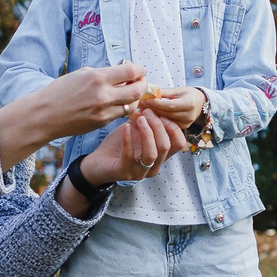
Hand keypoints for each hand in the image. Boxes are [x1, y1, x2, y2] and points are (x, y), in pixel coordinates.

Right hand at [0, 63, 150, 167]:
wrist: (44, 115)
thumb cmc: (60, 91)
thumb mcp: (81, 74)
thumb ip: (104, 73)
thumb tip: (123, 72)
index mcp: (97, 78)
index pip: (131, 71)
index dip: (140, 70)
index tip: (140, 69)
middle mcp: (103, 95)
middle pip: (137, 90)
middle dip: (143, 84)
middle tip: (141, 81)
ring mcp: (104, 112)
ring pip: (132, 105)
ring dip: (135, 98)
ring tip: (130, 92)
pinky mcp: (102, 123)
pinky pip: (120, 114)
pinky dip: (123, 107)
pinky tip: (118, 103)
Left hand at [56, 110, 186, 215]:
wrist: (97, 162)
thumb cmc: (118, 146)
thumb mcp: (136, 130)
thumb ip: (147, 121)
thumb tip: (152, 103)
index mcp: (160, 156)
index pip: (179, 143)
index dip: (173, 126)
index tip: (161, 112)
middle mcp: (153, 166)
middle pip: (166, 145)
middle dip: (158, 125)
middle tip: (147, 112)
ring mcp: (139, 172)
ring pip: (152, 153)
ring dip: (147, 132)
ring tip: (139, 118)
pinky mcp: (124, 173)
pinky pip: (129, 156)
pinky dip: (128, 139)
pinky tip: (125, 127)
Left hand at [142, 86, 208, 127]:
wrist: (200, 103)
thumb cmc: (188, 94)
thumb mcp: (177, 90)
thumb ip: (164, 92)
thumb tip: (149, 92)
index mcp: (189, 103)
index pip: (170, 105)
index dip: (156, 103)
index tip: (145, 100)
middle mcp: (189, 115)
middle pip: (166, 114)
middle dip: (152, 109)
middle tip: (140, 105)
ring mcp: (186, 124)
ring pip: (165, 121)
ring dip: (153, 116)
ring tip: (142, 110)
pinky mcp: (182, 128)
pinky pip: (167, 125)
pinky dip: (158, 120)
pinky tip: (149, 116)